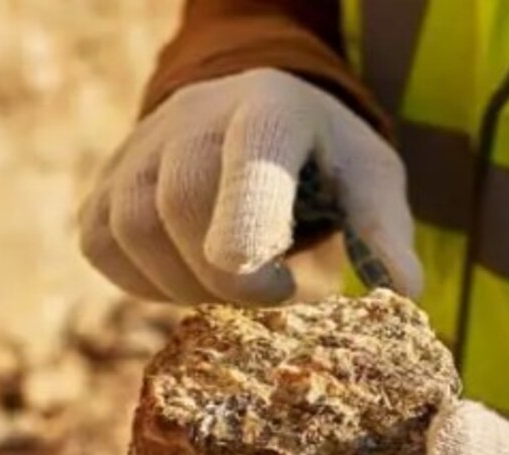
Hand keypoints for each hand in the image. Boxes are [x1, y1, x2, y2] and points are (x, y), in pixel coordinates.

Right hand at [78, 68, 421, 304]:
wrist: (248, 120)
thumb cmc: (321, 161)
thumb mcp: (368, 179)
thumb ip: (383, 228)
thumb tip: (407, 291)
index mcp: (273, 107)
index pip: (251, 155)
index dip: (246, 214)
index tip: (254, 272)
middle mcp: (195, 114)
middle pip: (182, 201)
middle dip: (227, 276)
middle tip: (273, 294)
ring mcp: (139, 146)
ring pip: (132, 228)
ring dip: (184, 284)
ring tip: (232, 284)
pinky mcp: (104, 183)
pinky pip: (101, 245)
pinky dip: (144, 281)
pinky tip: (188, 276)